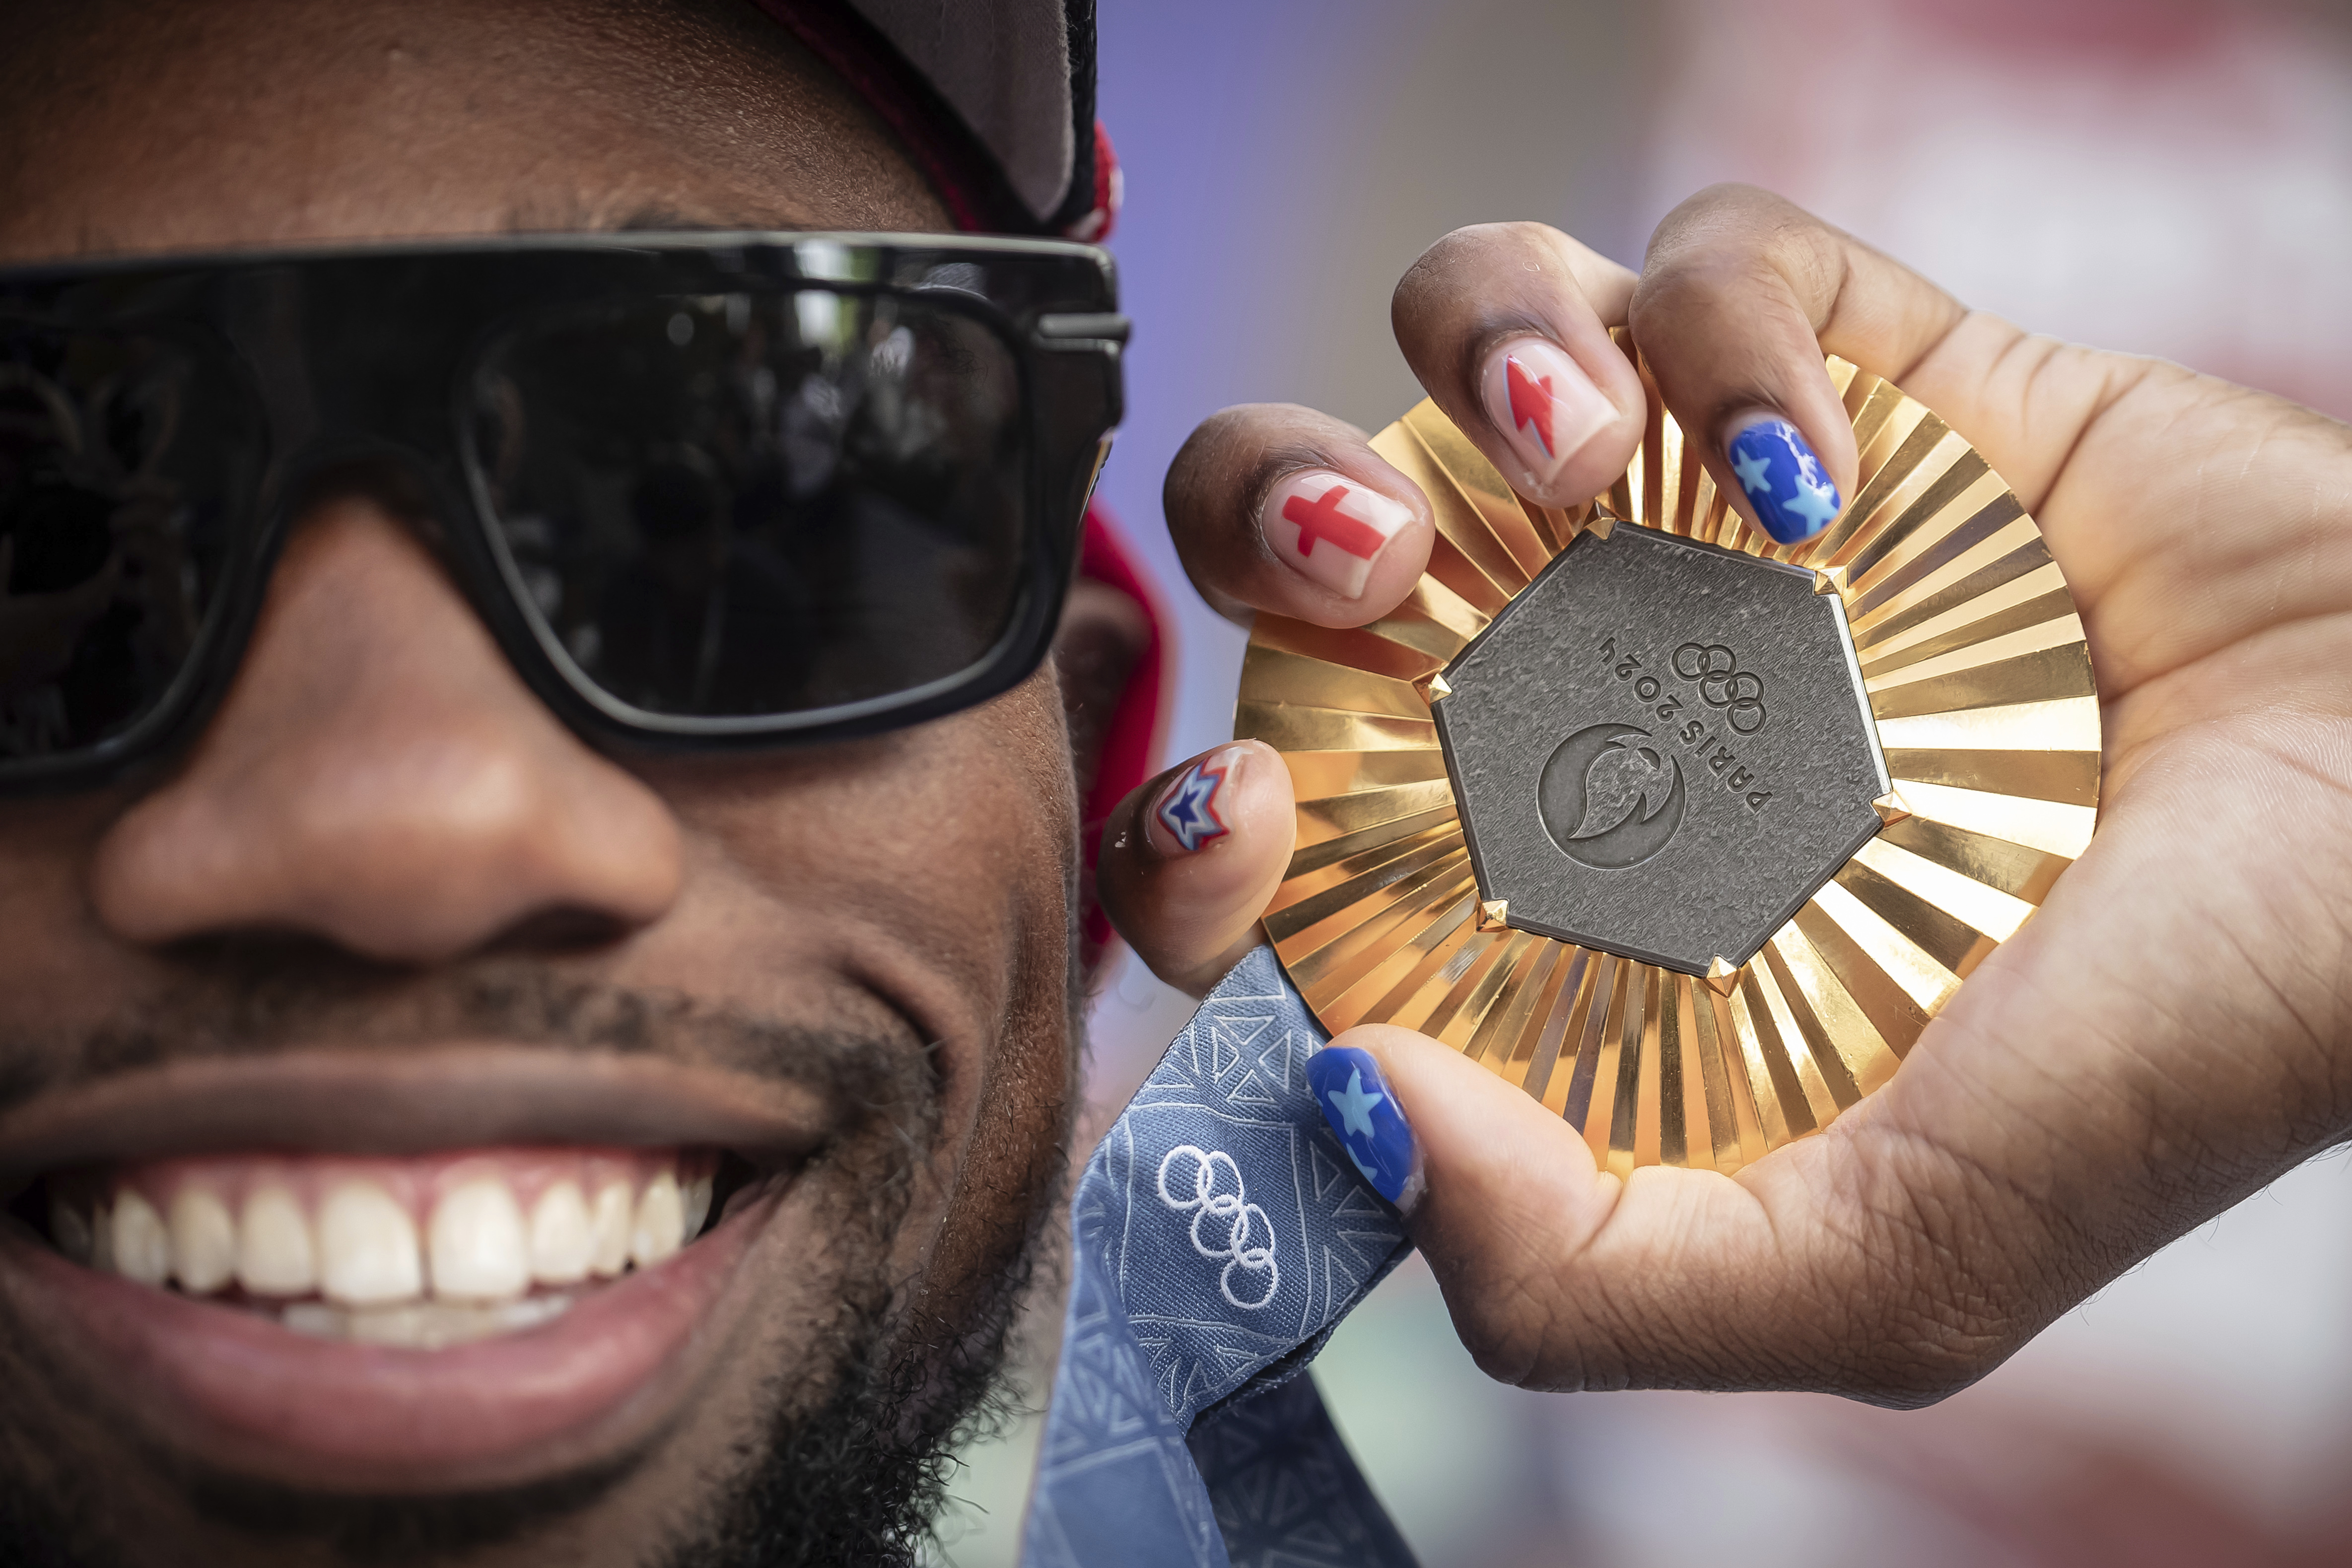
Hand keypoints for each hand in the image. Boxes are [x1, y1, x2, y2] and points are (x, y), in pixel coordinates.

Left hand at [1096, 185, 2351, 1401]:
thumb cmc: (2167, 1061)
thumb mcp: (1882, 1261)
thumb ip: (1593, 1272)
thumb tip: (1346, 1106)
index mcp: (1549, 880)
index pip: (1264, 827)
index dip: (1181, 829)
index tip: (1232, 832)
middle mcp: (1590, 677)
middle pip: (1294, 526)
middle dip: (1261, 516)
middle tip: (1363, 577)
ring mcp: (1710, 511)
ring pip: (1465, 332)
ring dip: (1472, 354)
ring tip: (1576, 460)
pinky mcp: (1848, 369)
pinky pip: (1710, 255)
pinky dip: (1734, 324)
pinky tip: (1826, 471)